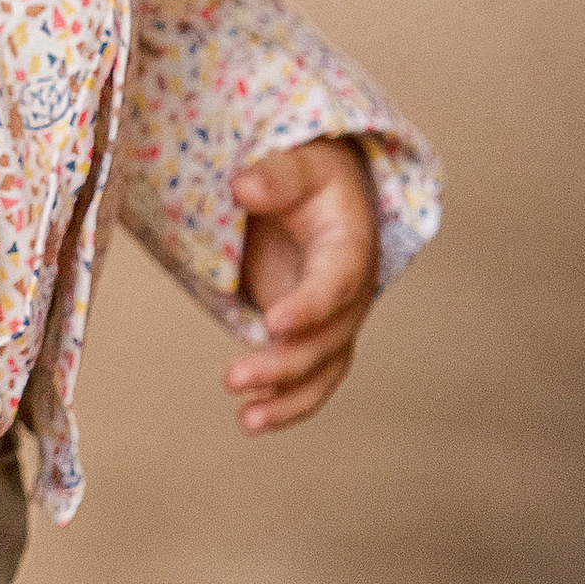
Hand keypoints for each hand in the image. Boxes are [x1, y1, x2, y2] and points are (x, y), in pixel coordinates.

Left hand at [224, 138, 378, 434]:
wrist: (318, 193)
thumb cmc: (307, 176)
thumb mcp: (298, 162)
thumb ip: (275, 176)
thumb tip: (245, 185)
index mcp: (351, 245)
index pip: (339, 281)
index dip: (312, 305)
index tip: (275, 323)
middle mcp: (351, 291)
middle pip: (329, 338)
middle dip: (285, 364)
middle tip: (233, 377)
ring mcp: (333, 319)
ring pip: (322, 369)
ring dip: (287, 398)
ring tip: (247, 420)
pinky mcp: (311, 336)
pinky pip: (308, 378)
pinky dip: (285, 404)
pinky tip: (250, 421)